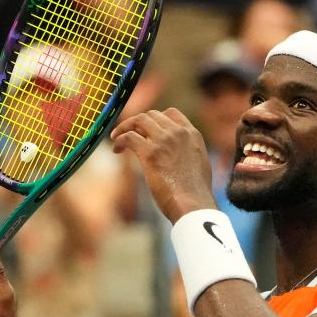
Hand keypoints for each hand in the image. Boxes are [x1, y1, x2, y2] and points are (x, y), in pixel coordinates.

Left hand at [111, 108, 215, 223]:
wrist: (194, 203)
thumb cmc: (195, 193)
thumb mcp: (199, 165)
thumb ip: (188, 153)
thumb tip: (177, 157)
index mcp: (192, 134)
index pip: (170, 113)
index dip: (155, 119)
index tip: (146, 129)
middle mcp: (178, 133)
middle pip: (152, 115)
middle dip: (138, 123)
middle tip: (128, 135)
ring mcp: (164, 140)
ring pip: (139, 120)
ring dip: (125, 127)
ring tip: (116, 138)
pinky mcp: (150, 153)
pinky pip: (129, 137)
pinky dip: (119, 140)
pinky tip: (117, 150)